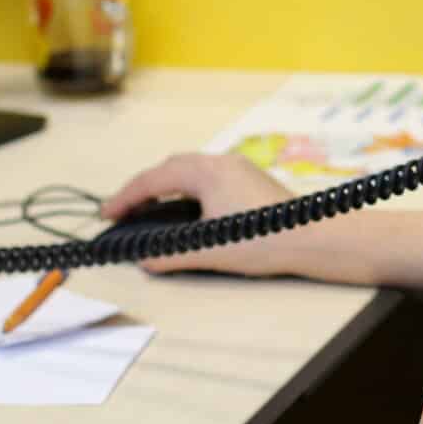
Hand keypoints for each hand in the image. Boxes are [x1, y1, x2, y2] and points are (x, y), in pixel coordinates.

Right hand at [98, 153, 356, 277]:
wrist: (315, 238)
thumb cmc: (267, 239)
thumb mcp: (211, 250)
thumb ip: (172, 255)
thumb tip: (146, 261)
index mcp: (207, 171)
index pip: (154, 179)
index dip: (126, 197)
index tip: (107, 214)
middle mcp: (221, 162)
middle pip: (170, 168)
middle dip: (144, 189)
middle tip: (124, 211)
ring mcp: (238, 169)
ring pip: (190, 171)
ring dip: (166, 188)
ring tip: (148, 210)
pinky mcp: (250, 181)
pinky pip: (207, 178)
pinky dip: (187, 190)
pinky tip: (186, 211)